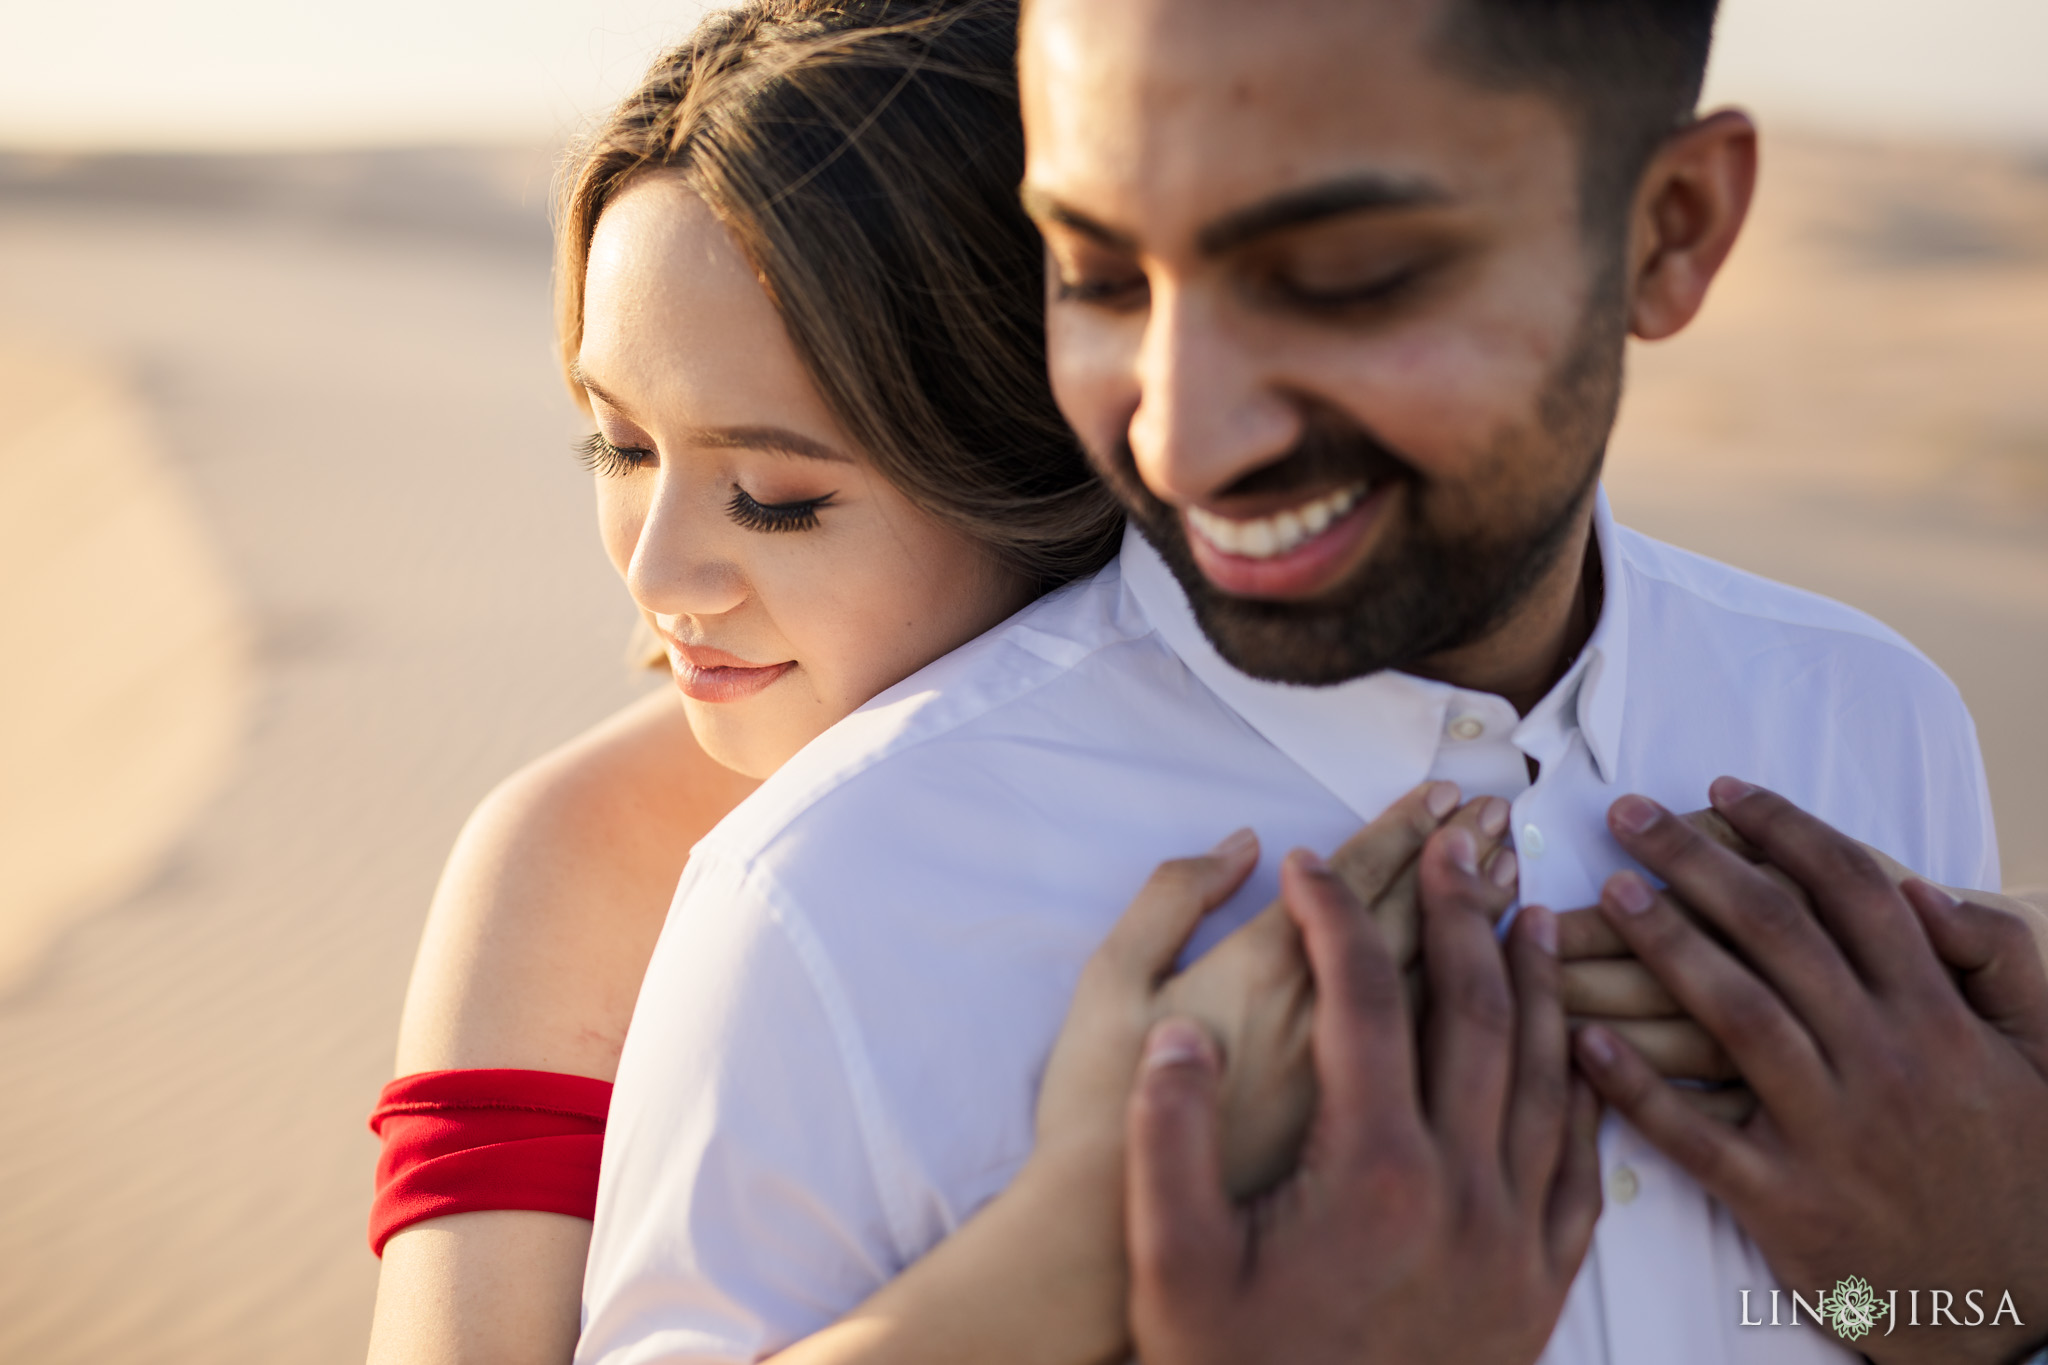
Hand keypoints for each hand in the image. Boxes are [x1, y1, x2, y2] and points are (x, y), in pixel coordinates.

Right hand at [1126, 833, 1601, 1364]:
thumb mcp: (1170, 1263)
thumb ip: (1169, 1137)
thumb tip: (1188, 1032)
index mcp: (1372, 1168)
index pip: (1361, 1001)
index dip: (1334, 916)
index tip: (1309, 862)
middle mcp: (1461, 1190)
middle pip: (1471, 1014)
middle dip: (1459, 914)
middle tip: (1454, 843)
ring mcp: (1514, 1238)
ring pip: (1547, 1077)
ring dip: (1537, 983)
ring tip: (1532, 910)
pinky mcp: (1542, 1284)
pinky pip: (1583, 1164)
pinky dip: (1583, 1091)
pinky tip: (1578, 1052)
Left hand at [1572, 781, 2047, 1364]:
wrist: (2015, 1306)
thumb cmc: (2020, 1167)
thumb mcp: (2043, 1054)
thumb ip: (1997, 961)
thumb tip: (1920, 893)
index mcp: (1936, 1017)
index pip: (1851, 894)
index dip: (1783, 830)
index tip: (1721, 787)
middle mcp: (1881, 1062)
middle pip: (1777, 935)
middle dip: (1696, 862)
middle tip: (1627, 814)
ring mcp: (1830, 1133)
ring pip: (1733, 1017)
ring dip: (1663, 947)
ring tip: (1607, 893)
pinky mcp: (1785, 1203)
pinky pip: (1695, 1136)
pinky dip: (1634, 1087)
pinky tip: (1578, 1039)